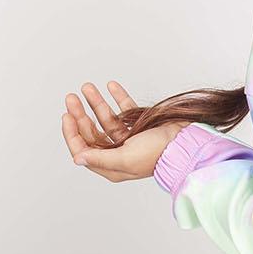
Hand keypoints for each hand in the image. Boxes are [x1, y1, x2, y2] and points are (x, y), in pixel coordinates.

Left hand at [61, 80, 183, 181]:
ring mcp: (129, 140)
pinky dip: (117, 98)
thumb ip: (99, 158)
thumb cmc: (158, 154)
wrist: (185, 143)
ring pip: (106, 120)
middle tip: (72, 97)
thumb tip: (77, 158)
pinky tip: (111, 87)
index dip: (72, 133)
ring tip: (87, 87)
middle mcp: (118, 154)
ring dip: (96, 103)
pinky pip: (124, 111)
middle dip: (81, 114)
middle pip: (92, 133)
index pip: (83, 150)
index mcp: (112, 166)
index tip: (67, 115)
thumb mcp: (124, 158)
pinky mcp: (140, 128)